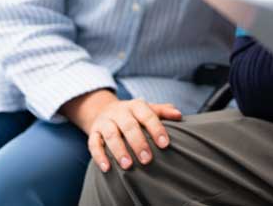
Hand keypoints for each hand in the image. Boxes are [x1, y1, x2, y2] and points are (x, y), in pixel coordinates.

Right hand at [62, 90, 182, 171]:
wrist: (103, 110)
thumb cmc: (133, 114)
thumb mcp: (147, 109)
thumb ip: (163, 111)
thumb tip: (179, 115)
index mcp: (136, 106)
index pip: (147, 115)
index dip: (156, 129)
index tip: (164, 145)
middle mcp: (119, 112)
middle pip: (129, 125)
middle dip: (138, 143)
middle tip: (147, 160)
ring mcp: (105, 122)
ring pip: (111, 135)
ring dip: (119, 150)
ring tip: (128, 166)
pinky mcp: (93, 132)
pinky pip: (93, 143)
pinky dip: (99, 156)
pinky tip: (107, 168)